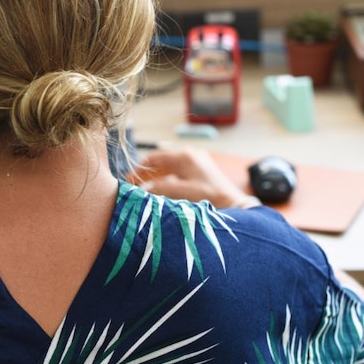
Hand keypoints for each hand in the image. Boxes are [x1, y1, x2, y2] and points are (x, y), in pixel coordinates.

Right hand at [127, 147, 252, 208]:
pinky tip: (160, 194)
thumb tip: (142, 190)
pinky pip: (176, 175)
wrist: (235, 208)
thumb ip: (160, 189)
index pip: (153, 158)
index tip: (128, 183)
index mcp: (185, 156)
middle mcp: (190, 155)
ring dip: (155, 179)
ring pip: (167, 169)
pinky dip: (166, 182)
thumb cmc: (211, 200)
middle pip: (159, 163)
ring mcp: (196, 162)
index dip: (138, 170)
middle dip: (145, 175)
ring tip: (143, 192)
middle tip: (133, 188)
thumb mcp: (182, 193)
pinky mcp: (200, 172)